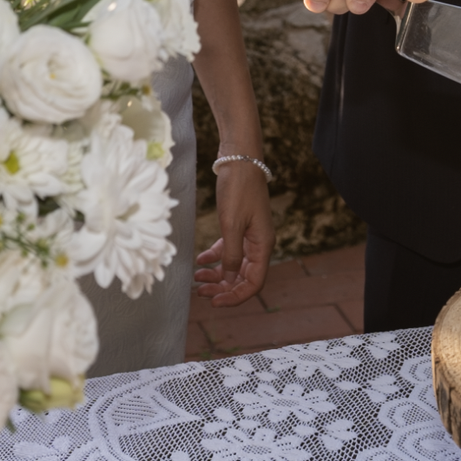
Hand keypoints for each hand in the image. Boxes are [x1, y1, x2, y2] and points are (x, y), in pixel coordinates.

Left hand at [196, 159, 273, 305]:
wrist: (239, 159)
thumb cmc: (238, 189)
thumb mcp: (231, 224)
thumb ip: (230, 255)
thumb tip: (227, 280)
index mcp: (263, 246)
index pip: (253, 283)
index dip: (235, 296)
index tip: (214, 301)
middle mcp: (259, 244)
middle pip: (243, 277)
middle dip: (223, 288)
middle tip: (200, 293)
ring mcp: (249, 235)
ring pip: (234, 265)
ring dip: (217, 275)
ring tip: (197, 280)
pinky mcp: (239, 226)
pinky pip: (228, 250)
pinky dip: (214, 258)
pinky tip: (200, 261)